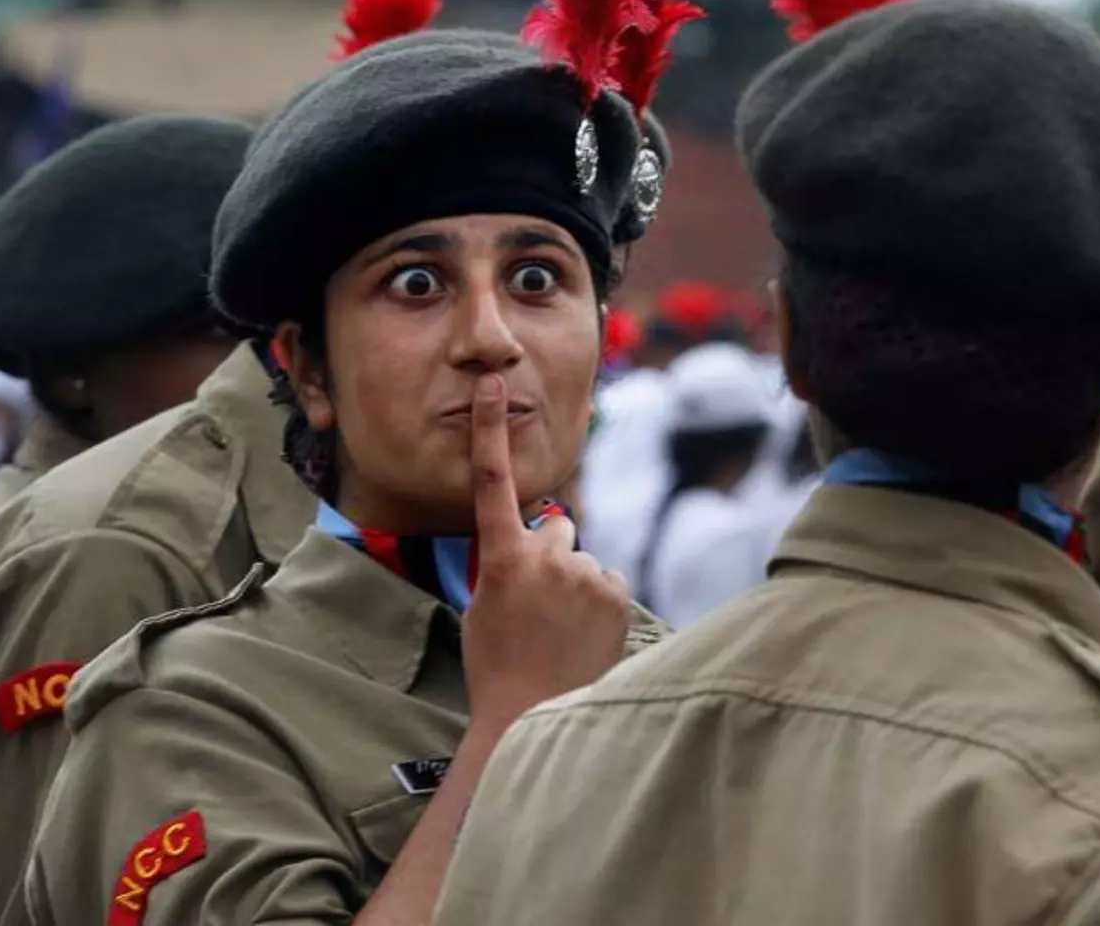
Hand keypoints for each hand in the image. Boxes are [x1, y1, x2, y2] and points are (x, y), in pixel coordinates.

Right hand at [461, 373, 629, 729]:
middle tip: (540, 603)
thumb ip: (508, 564)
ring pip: (582, 560)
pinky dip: (599, 601)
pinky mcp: (616, 591)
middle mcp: (545, 556)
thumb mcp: (484, 607)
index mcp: (500, 558)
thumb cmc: (497, 664)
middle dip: (551, 553)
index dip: (490, 431)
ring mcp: (584, 573)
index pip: (493, 481)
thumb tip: (534, 545)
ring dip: (576, 583)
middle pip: (556, 527)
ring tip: (561, 630)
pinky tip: (584, 635)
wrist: (531, 714)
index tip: (492, 385)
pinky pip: (607, 581)